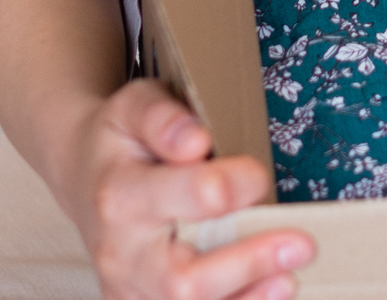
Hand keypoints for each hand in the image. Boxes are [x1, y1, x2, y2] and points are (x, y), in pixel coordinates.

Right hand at [65, 77, 314, 299]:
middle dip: (247, 265)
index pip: (184, 198)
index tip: (259, 175)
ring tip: (290, 277)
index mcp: (119, 195)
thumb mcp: (132, 106)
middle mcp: (120, 253)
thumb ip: (161, 117)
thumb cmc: (120, 140)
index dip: (229, 187)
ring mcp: (128, 289)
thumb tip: (195, 142)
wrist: (84, 178)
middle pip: (182, 280)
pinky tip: (270, 291)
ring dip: (248, 298)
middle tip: (302, 244)